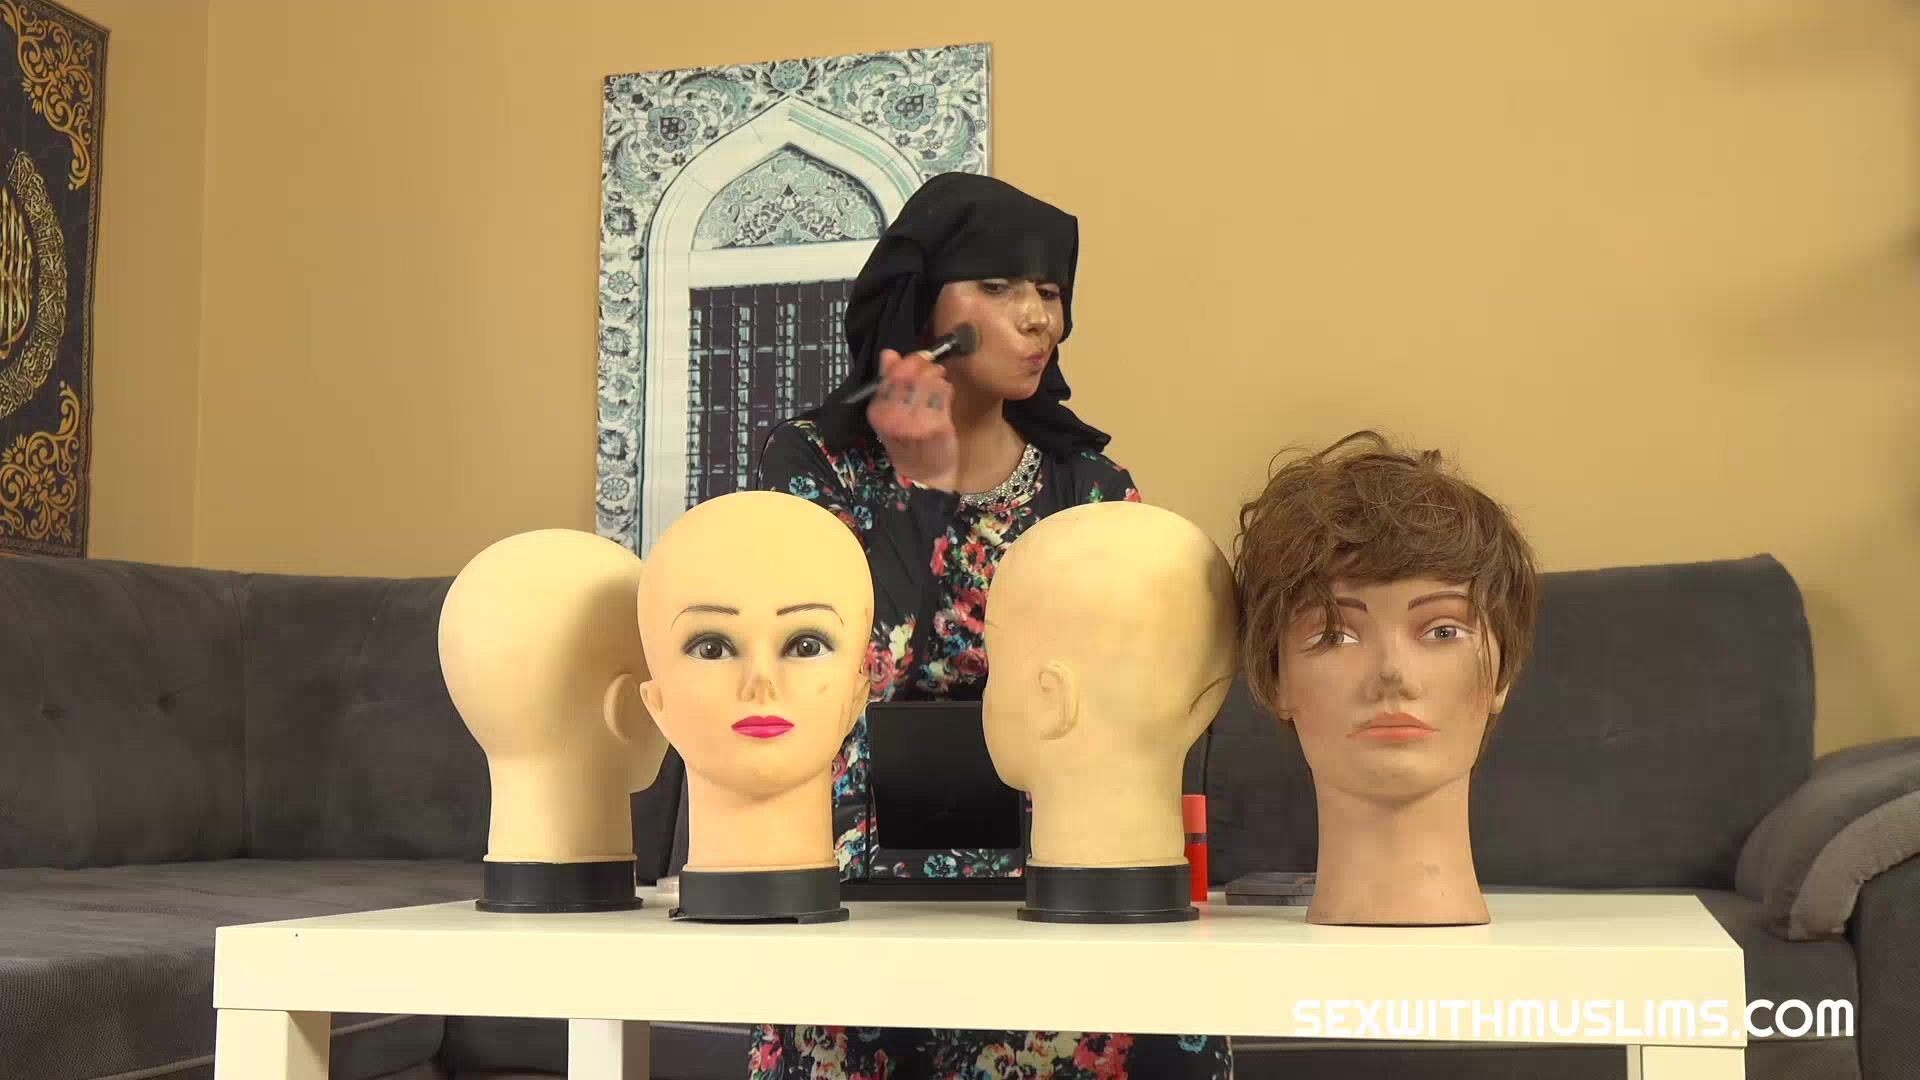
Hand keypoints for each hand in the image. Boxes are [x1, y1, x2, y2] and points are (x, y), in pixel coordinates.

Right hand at [866, 348, 958, 488]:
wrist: (926, 473)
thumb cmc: (908, 441)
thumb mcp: (891, 411)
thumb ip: (889, 380)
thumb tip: (888, 353)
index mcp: (877, 411)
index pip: (893, 372)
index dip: (909, 362)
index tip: (918, 362)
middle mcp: (893, 416)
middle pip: (912, 373)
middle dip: (925, 366)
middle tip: (932, 371)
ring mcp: (915, 421)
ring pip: (930, 379)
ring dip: (936, 378)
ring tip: (938, 384)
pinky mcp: (937, 425)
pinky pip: (944, 392)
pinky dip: (946, 390)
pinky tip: (944, 395)